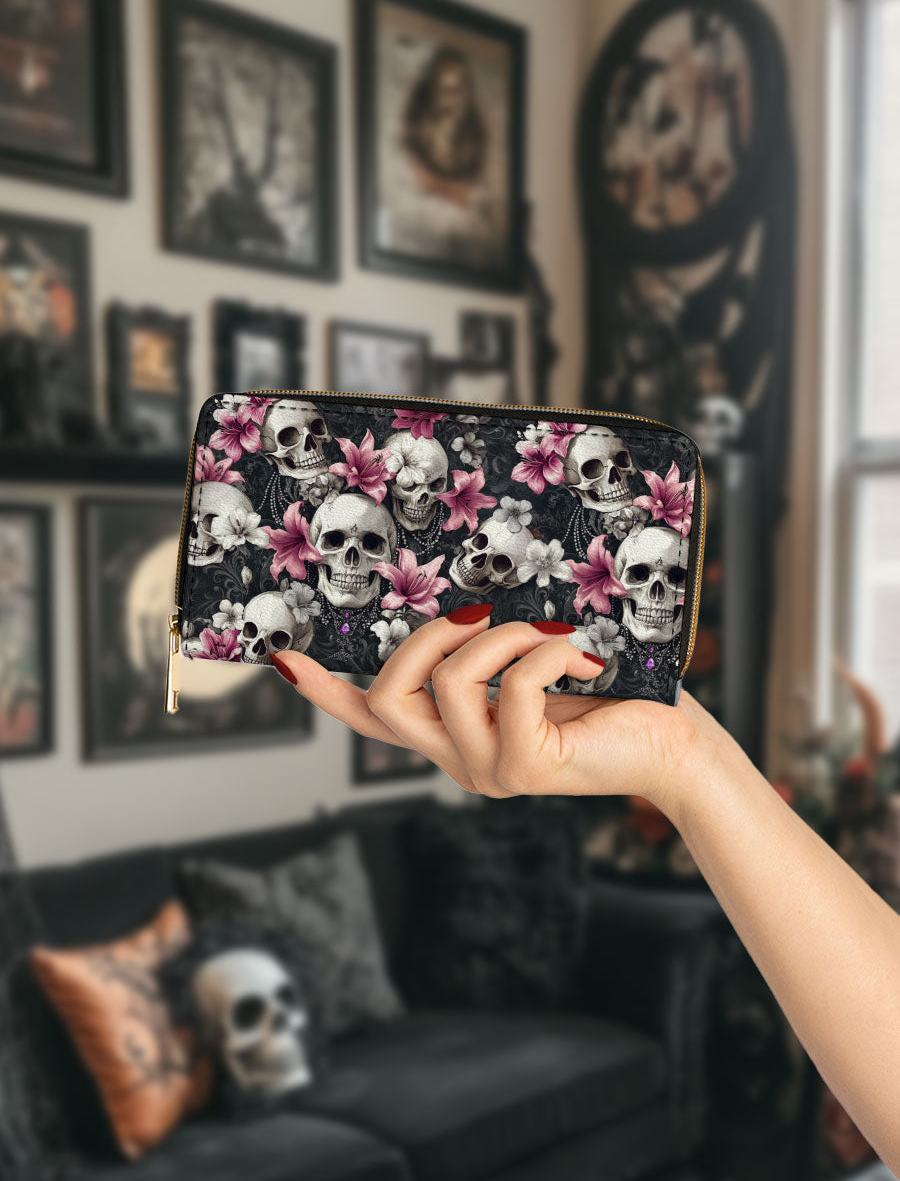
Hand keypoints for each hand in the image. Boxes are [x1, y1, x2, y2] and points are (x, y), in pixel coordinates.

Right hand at [272, 609, 738, 811]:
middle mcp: (458, 760)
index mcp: (452, 736)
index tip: (284, 658)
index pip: (371, 718)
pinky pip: (511, 686)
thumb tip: (456, 596)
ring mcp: (487, 770)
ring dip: (501, 637)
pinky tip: (583, 655)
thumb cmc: (608, 692)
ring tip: (553, 636)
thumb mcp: (530, 663)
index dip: (324, 690)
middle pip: (387, 697)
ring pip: (447, 684)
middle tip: (476, 613)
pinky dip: (547, 651)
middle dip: (424, 639)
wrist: (672, 741)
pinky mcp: (525, 768)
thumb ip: (485, 649)